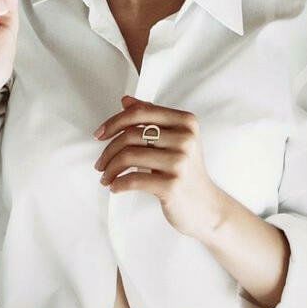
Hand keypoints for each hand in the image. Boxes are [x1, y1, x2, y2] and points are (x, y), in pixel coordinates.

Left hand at [93, 97, 230, 240]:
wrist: (206, 206)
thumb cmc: (187, 172)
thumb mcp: (175, 140)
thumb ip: (151, 118)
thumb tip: (126, 101)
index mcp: (186, 122)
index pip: (140, 113)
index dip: (114, 122)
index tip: (100, 134)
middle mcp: (185, 139)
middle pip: (131, 135)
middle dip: (109, 150)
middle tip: (101, 163)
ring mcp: (180, 162)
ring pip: (129, 156)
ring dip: (110, 168)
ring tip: (106, 176)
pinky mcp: (172, 185)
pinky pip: (134, 180)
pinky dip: (118, 184)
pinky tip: (115, 187)